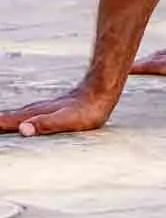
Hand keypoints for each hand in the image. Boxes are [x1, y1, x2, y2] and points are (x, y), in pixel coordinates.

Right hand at [0, 81, 117, 137]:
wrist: (104, 88)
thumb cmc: (88, 109)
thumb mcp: (66, 120)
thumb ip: (44, 125)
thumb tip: (22, 130)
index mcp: (40, 113)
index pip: (15, 120)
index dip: (2, 124)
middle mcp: (42, 108)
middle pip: (17, 116)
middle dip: (3, 121)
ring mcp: (51, 106)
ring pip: (27, 112)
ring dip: (13, 117)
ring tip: (4, 121)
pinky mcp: (60, 106)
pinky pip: (37, 111)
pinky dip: (28, 115)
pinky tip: (33, 116)